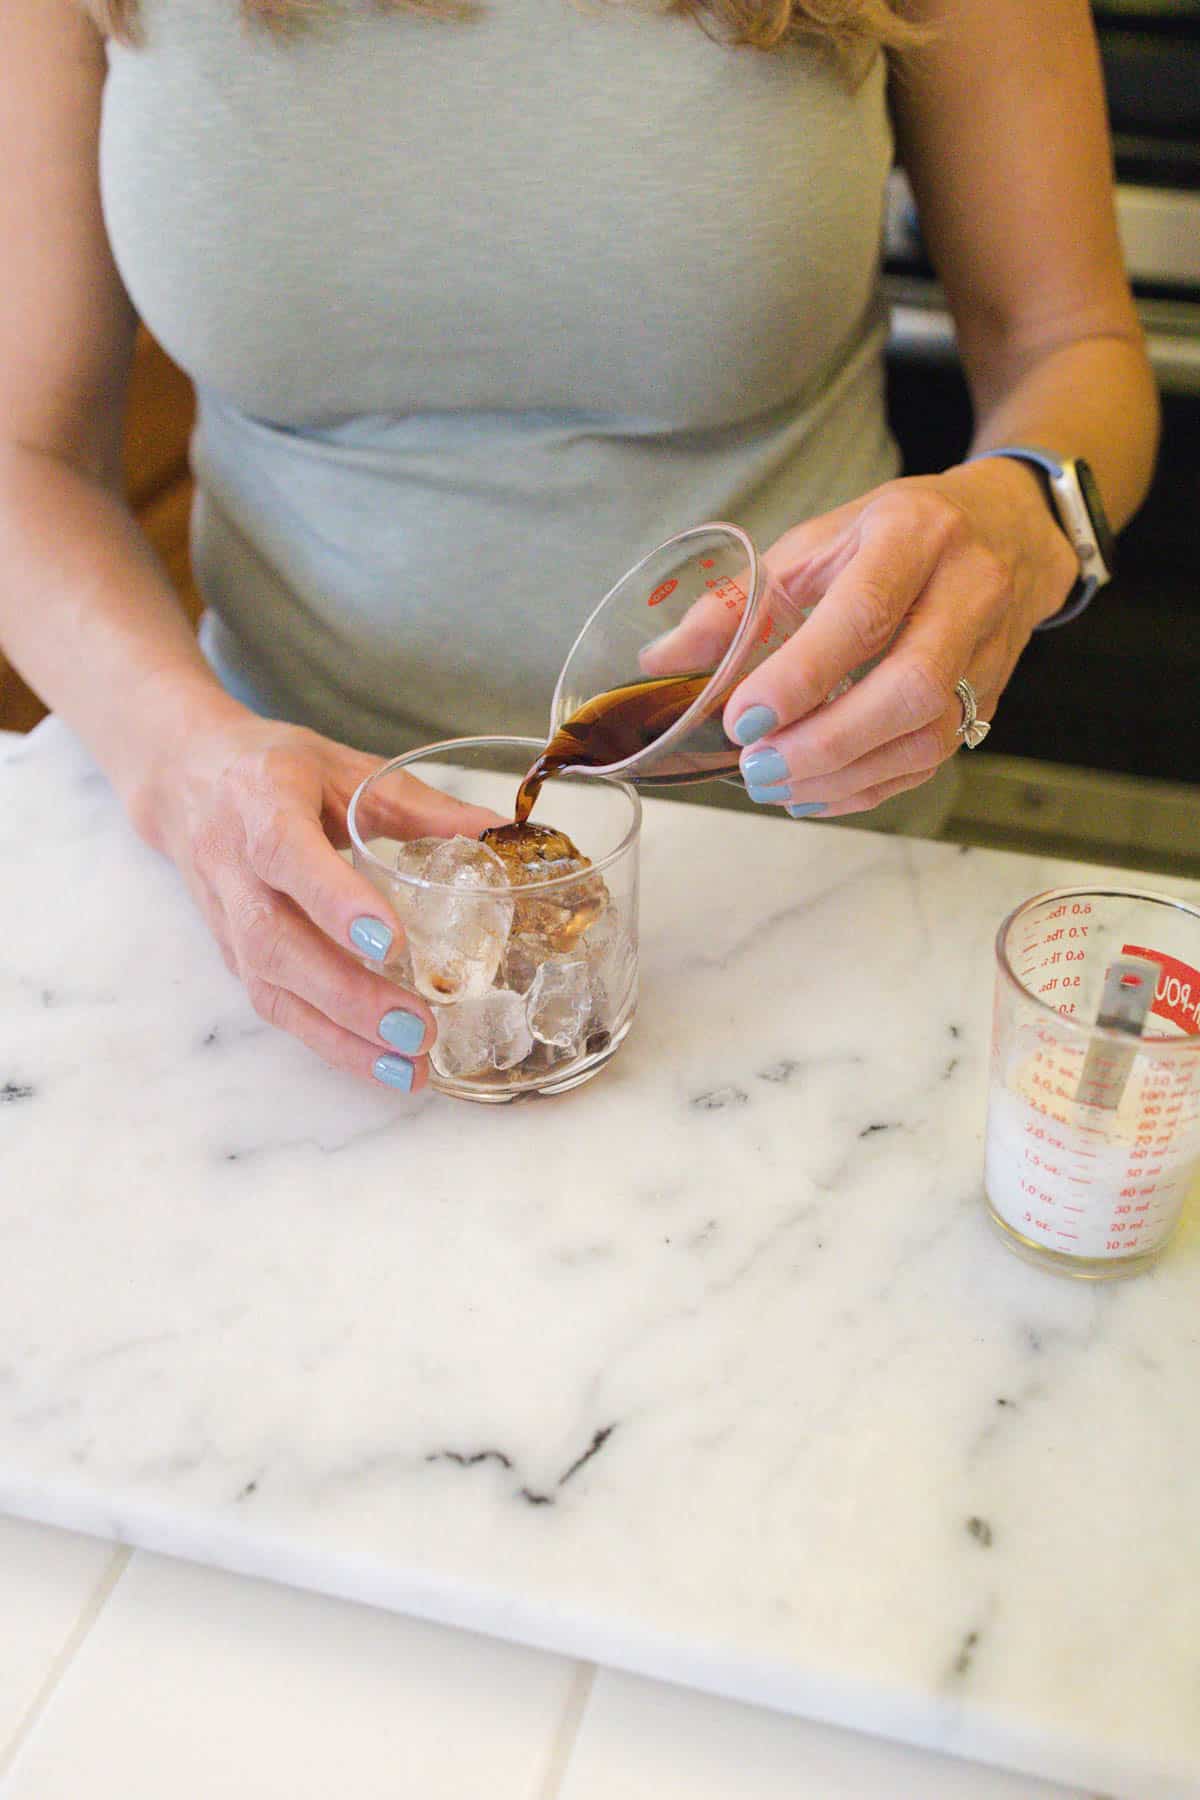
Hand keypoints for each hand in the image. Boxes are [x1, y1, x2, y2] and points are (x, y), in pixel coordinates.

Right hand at [138, 713, 499, 1090]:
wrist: (184, 780)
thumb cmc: (275, 770)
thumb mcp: (344, 768)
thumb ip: (418, 805)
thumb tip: (496, 831)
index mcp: (261, 802)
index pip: (287, 853)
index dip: (333, 900)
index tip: (391, 941)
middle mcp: (233, 865)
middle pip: (276, 940)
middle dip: (346, 992)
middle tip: (416, 1027)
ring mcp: (227, 916)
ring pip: (270, 985)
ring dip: (339, 1035)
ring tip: (408, 1065)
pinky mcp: (232, 954)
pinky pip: (273, 1005)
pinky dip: (326, 1043)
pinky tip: (381, 1065)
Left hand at [721, 459, 1077, 817]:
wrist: (1011, 530)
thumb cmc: (898, 534)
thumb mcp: (818, 541)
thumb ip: (740, 601)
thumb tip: (661, 662)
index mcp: (913, 535)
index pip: (864, 613)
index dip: (801, 676)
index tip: (742, 717)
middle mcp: (966, 591)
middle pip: (911, 688)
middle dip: (826, 741)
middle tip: (758, 765)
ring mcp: (988, 651)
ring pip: (928, 736)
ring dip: (844, 775)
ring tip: (775, 785)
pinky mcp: (992, 698)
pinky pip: (934, 760)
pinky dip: (869, 788)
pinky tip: (815, 793)